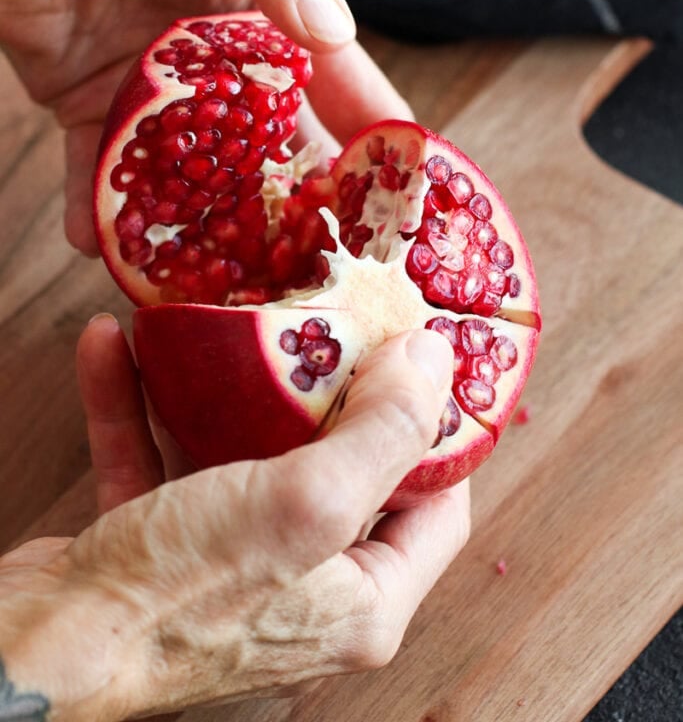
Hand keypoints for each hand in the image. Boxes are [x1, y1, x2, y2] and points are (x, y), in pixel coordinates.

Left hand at [0, 0, 410, 256]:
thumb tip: (332, 34)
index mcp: (272, 15)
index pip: (341, 85)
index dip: (376, 142)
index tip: (407, 202)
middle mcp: (226, 67)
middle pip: (278, 152)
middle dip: (301, 211)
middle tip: (320, 272)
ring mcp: (163, 98)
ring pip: (199, 180)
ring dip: (210, 232)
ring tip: (220, 286)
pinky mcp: (95, 112)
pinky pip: (106, 176)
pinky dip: (106, 214)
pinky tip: (107, 247)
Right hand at [0, 316, 467, 720]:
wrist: (39, 651)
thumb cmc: (180, 593)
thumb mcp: (306, 503)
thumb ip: (384, 432)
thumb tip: (436, 361)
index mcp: (363, 598)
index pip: (436, 509)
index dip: (435, 431)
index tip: (412, 357)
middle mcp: (305, 586)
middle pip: (340, 470)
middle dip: (324, 391)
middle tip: (321, 320)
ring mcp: (230, 565)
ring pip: (241, 455)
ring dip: (217, 388)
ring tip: (211, 320)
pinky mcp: (160, 544)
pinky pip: (160, 458)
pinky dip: (141, 406)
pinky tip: (115, 347)